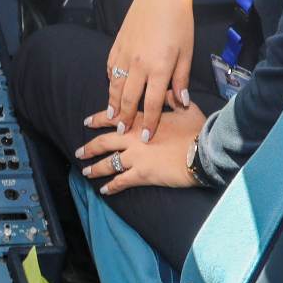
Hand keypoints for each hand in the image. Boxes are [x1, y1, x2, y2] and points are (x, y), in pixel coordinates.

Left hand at [77, 104, 204, 196]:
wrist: (203, 152)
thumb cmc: (197, 130)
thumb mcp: (186, 108)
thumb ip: (173, 99)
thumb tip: (168, 91)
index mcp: (141, 121)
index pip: (113, 118)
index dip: (98, 120)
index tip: (86, 122)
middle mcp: (133, 138)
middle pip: (104, 142)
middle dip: (89, 148)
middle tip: (79, 152)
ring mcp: (135, 157)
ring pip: (108, 163)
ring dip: (95, 168)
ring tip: (85, 172)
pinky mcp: (141, 174)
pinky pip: (121, 181)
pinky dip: (111, 186)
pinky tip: (104, 190)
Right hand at [102, 0, 206, 143]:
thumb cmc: (180, 22)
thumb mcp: (187, 52)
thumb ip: (181, 79)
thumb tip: (180, 103)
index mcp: (160, 67)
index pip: (153, 103)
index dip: (149, 122)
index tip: (146, 138)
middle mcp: (139, 63)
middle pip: (129, 98)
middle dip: (125, 117)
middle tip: (123, 131)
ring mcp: (125, 53)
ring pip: (115, 84)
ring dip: (112, 102)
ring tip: (110, 115)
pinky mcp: (117, 43)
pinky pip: (110, 66)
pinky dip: (110, 79)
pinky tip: (111, 87)